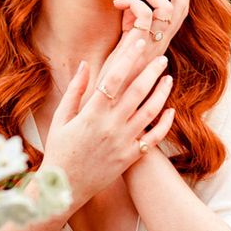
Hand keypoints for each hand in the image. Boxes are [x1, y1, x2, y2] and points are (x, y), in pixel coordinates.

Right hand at [40, 36, 174, 208]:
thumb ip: (75, 91)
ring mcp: (123, 142)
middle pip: (137, 91)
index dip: (128, 58)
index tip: (138, 43)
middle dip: (152, 71)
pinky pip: (154, 137)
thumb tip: (84, 64)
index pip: (114, 77)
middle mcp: (110, 125)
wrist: (65, 188)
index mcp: (91, 113)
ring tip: (168, 78)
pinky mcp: (131, 157)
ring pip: (150, 111)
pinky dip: (165, 123)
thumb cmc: (60, 150)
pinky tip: (170, 110)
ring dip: (162, 92)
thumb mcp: (61, 118)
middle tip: (161, 57)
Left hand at [107, 0, 189, 87]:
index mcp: (162, 41)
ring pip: (167, 7)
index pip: (181, 10)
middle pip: (182, 5)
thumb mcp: (126, 44)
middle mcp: (162, 43)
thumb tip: (129, 6)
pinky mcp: (140, 48)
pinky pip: (145, 15)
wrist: (108, 100)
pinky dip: (132, 4)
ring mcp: (153, 46)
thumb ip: (132, 26)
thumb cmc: (113, 76)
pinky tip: (117, 5)